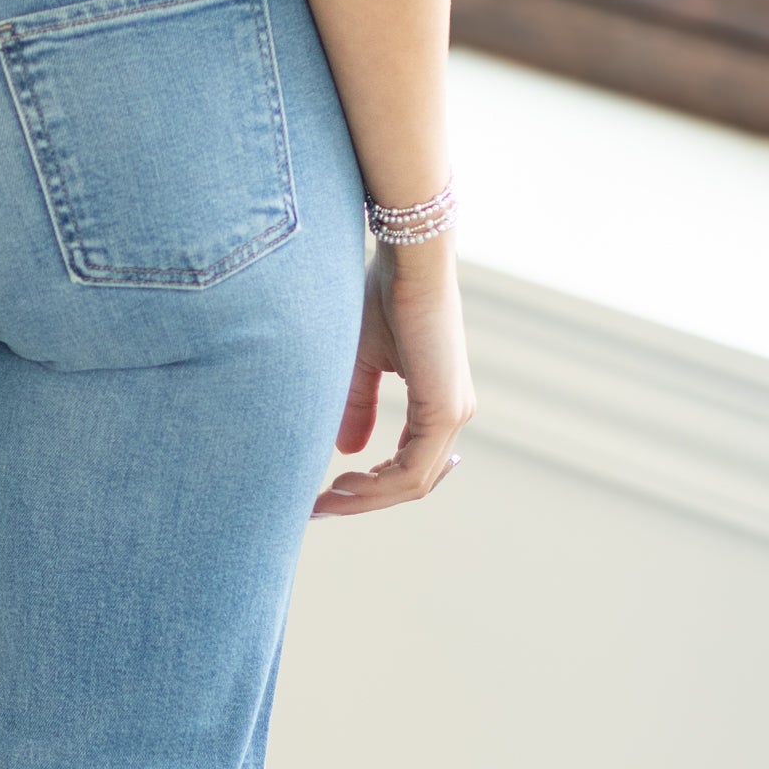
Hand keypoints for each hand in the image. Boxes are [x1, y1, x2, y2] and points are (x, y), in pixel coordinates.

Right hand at [313, 239, 474, 516]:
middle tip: (317, 509)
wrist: (407, 259)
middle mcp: (451, 413)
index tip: (323, 494)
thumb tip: (348, 451)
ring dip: (363, 500)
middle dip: (360, 502)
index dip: (366, 488)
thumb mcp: (360, 362)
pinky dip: (374, 487)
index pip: (406, 465)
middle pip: (408, 484)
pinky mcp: (445, 411)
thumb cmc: (382, 296)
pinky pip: (410, 471)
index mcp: (437, 403)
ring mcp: (452, 414)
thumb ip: (357, 407)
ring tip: (322, 502)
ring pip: (409, 485)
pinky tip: (340, 487)